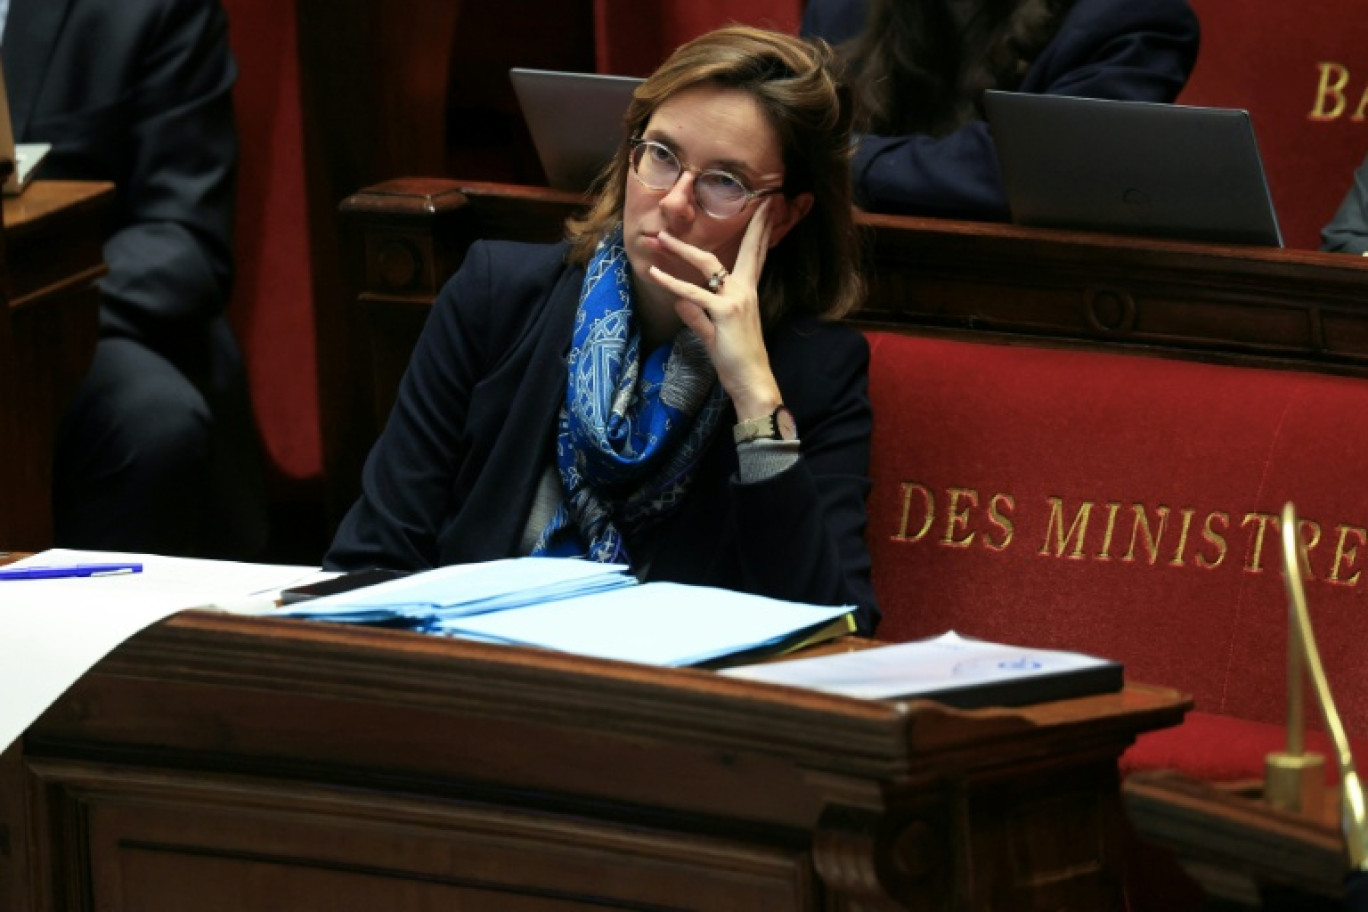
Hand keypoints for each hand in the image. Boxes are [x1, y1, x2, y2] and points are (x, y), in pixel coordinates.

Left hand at [646, 201, 783, 419]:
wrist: (752, 382)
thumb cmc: (737, 361)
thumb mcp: (715, 333)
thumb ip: (698, 316)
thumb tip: (681, 301)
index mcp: (747, 293)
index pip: (756, 255)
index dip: (762, 232)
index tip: (769, 208)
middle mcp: (745, 291)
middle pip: (747, 248)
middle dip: (752, 223)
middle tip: (761, 199)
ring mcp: (735, 300)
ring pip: (707, 264)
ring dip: (680, 249)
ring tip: (661, 237)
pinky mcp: (723, 313)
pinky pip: (692, 293)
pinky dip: (670, 283)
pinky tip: (655, 274)